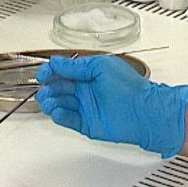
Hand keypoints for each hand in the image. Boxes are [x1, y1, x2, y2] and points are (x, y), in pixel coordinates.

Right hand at [34, 54, 187, 157]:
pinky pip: (68, 119)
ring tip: (48, 101)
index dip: (51, 71)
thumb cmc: (130, 88)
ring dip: (51, 101)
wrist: (145, 112)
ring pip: (60, 104)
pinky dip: (59, 115)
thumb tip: (57, 62)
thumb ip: (76, 65)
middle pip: (58, 88)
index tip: (42, 73)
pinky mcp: (87, 124)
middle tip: (44, 88)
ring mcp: (86, 107)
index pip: (64, 71)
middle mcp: (87, 90)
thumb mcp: (100, 66)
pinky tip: (57, 111)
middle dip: (48, 87)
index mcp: (90, 74)